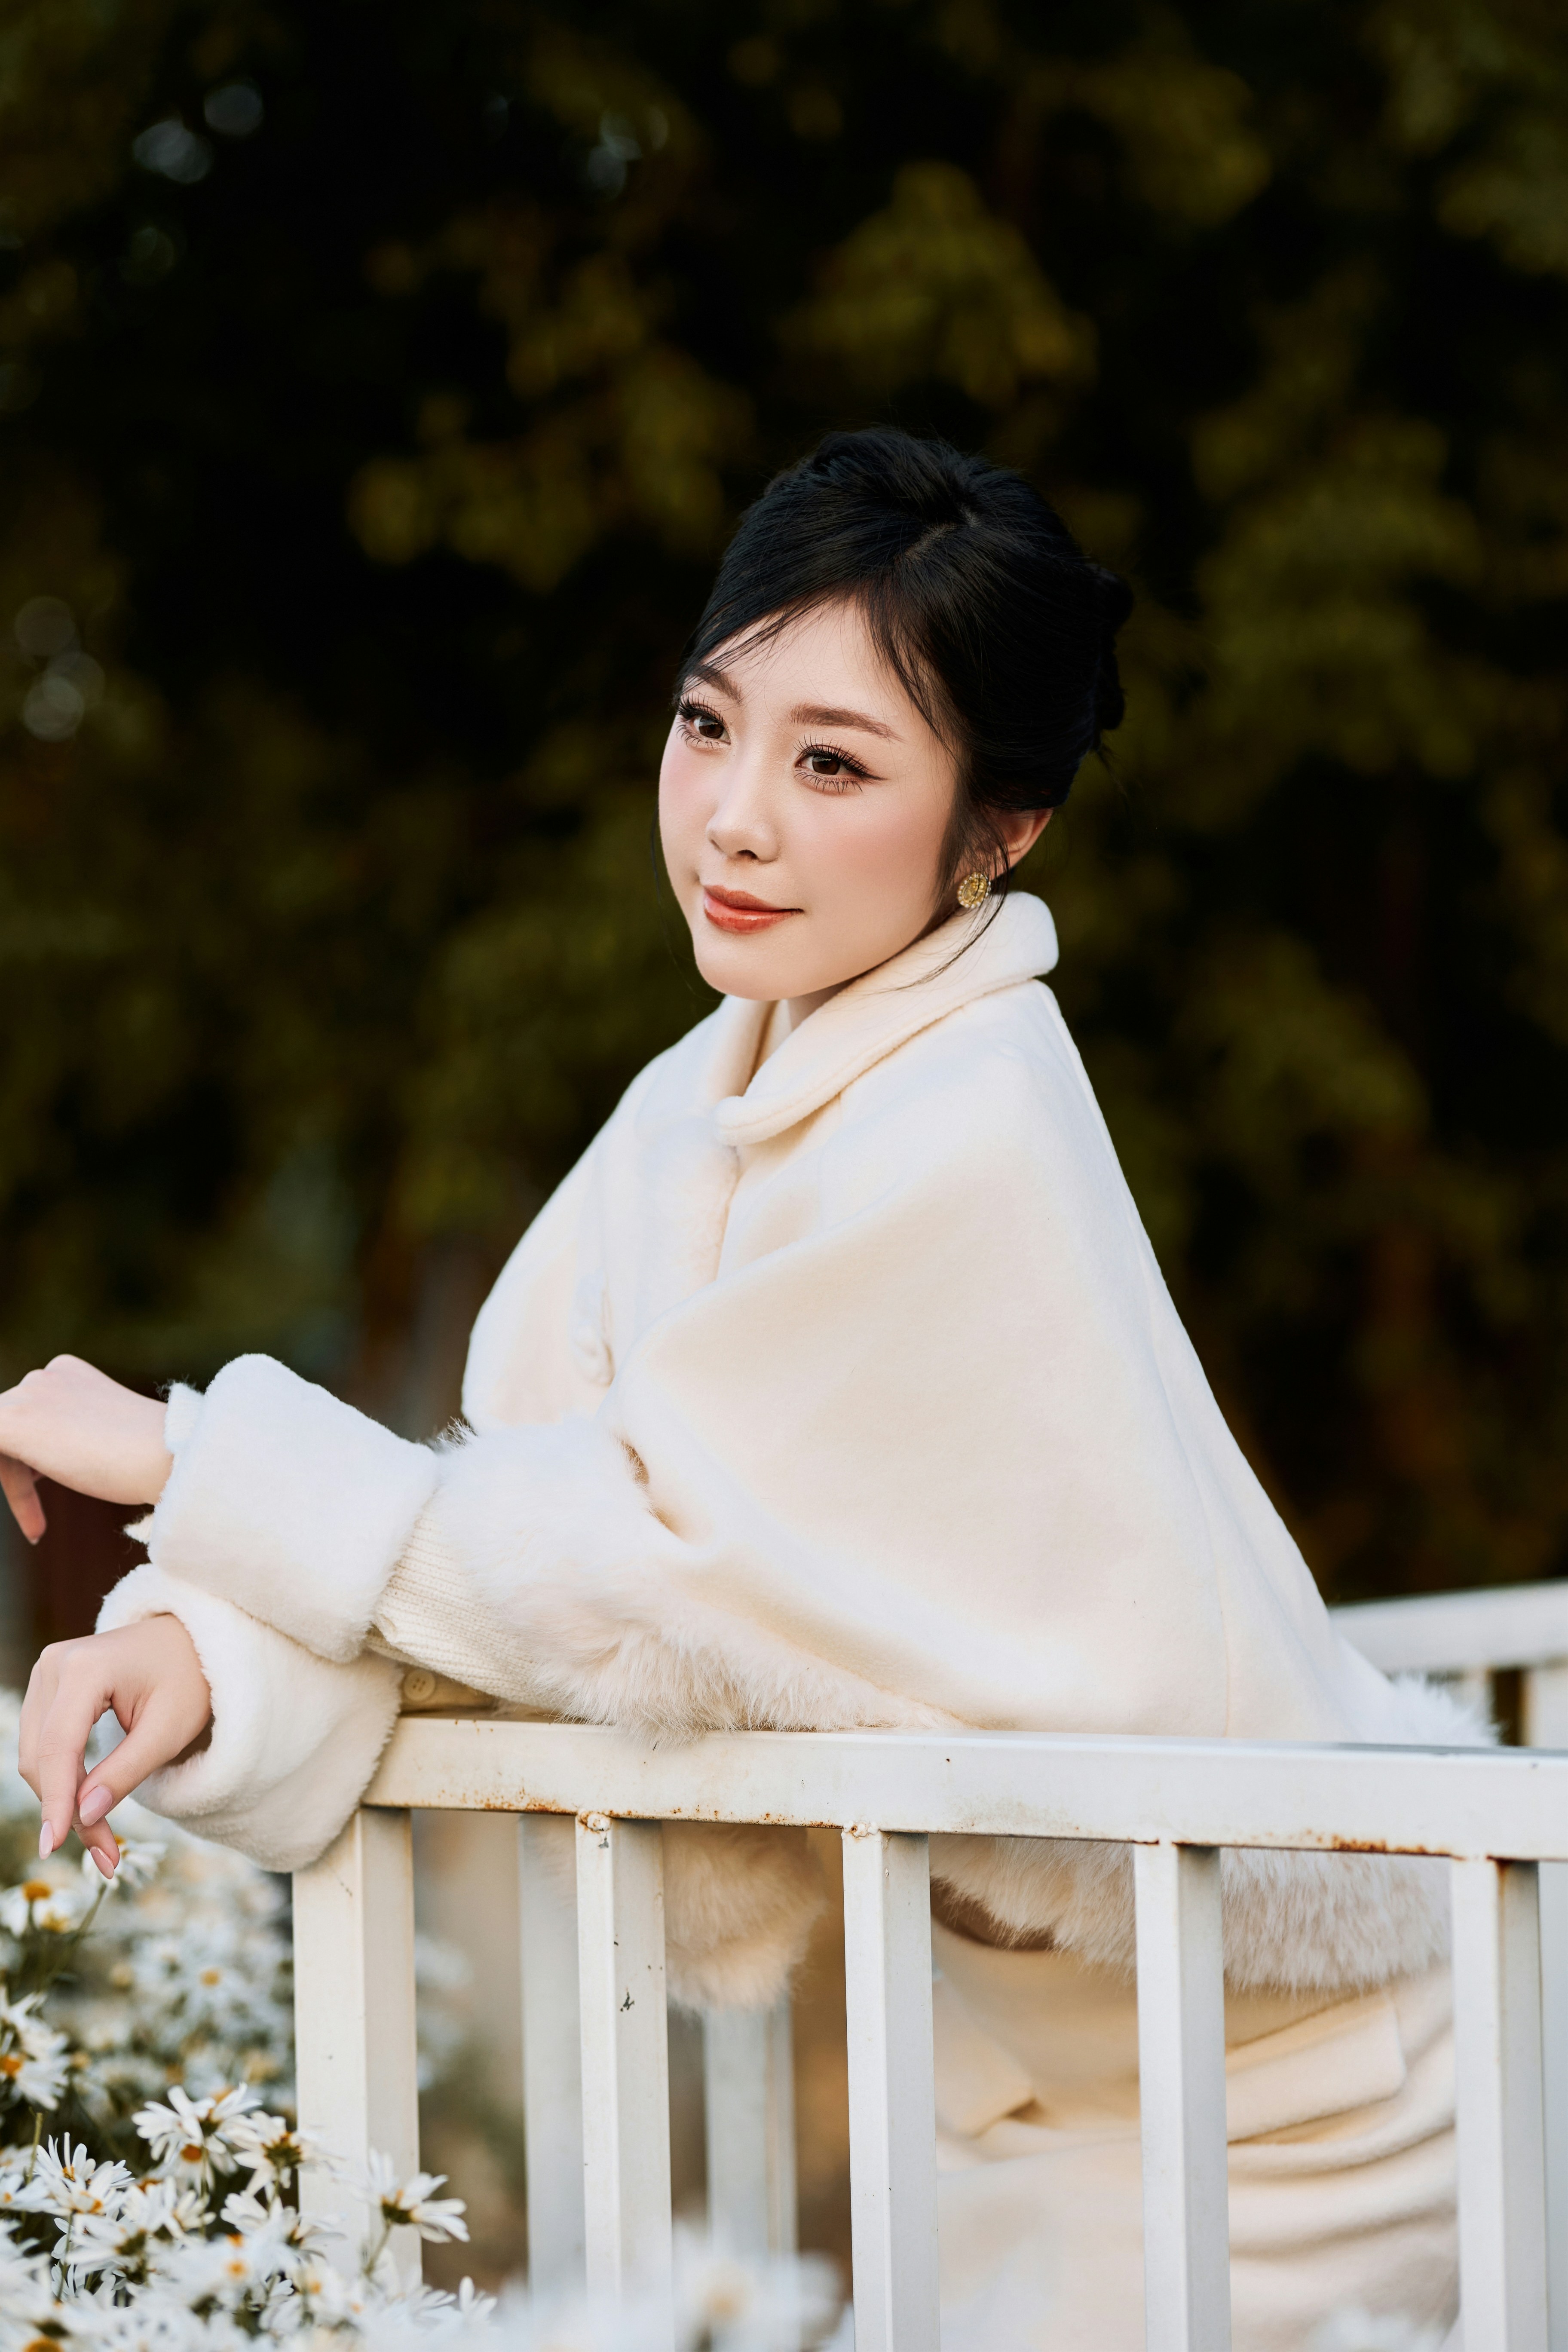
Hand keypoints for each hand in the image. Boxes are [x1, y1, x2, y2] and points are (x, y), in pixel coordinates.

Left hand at [0, 1356, 172, 1543]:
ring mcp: (26, 1395)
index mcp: (68, 1373)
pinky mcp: (9, 1421)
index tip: (51, 1491)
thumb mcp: (103, 1435)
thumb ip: (71, 1433)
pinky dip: (7, 1482)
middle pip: (14, 1432)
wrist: (165, 1454)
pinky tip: (32, 1522)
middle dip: (21, 1475)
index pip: (34, 1417)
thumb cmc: (148, 1457)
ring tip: (38, 1528)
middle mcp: (44, 1376)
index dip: (35, 1461)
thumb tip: (49, 1456)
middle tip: (39, 1523)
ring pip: (1, 1445)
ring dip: (15, 1486)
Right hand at [19, 1619, 211, 1877]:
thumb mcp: (169, 1729)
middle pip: (42, 1756)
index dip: (56, 1800)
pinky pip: (44, 1744)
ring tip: (102, 1840)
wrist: (190, 1639)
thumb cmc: (189, 1679)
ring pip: (36, 1756)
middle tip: (106, 1856)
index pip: (58, 1746)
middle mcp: (55, 1664)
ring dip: (63, 1800)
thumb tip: (83, 1815)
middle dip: (67, 1810)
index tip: (55, 1847)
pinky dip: (63, 1780)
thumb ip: (126, 1771)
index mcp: (86, 1667)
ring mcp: (47, 1673)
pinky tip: (86, 1808)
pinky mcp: (49, 1687)